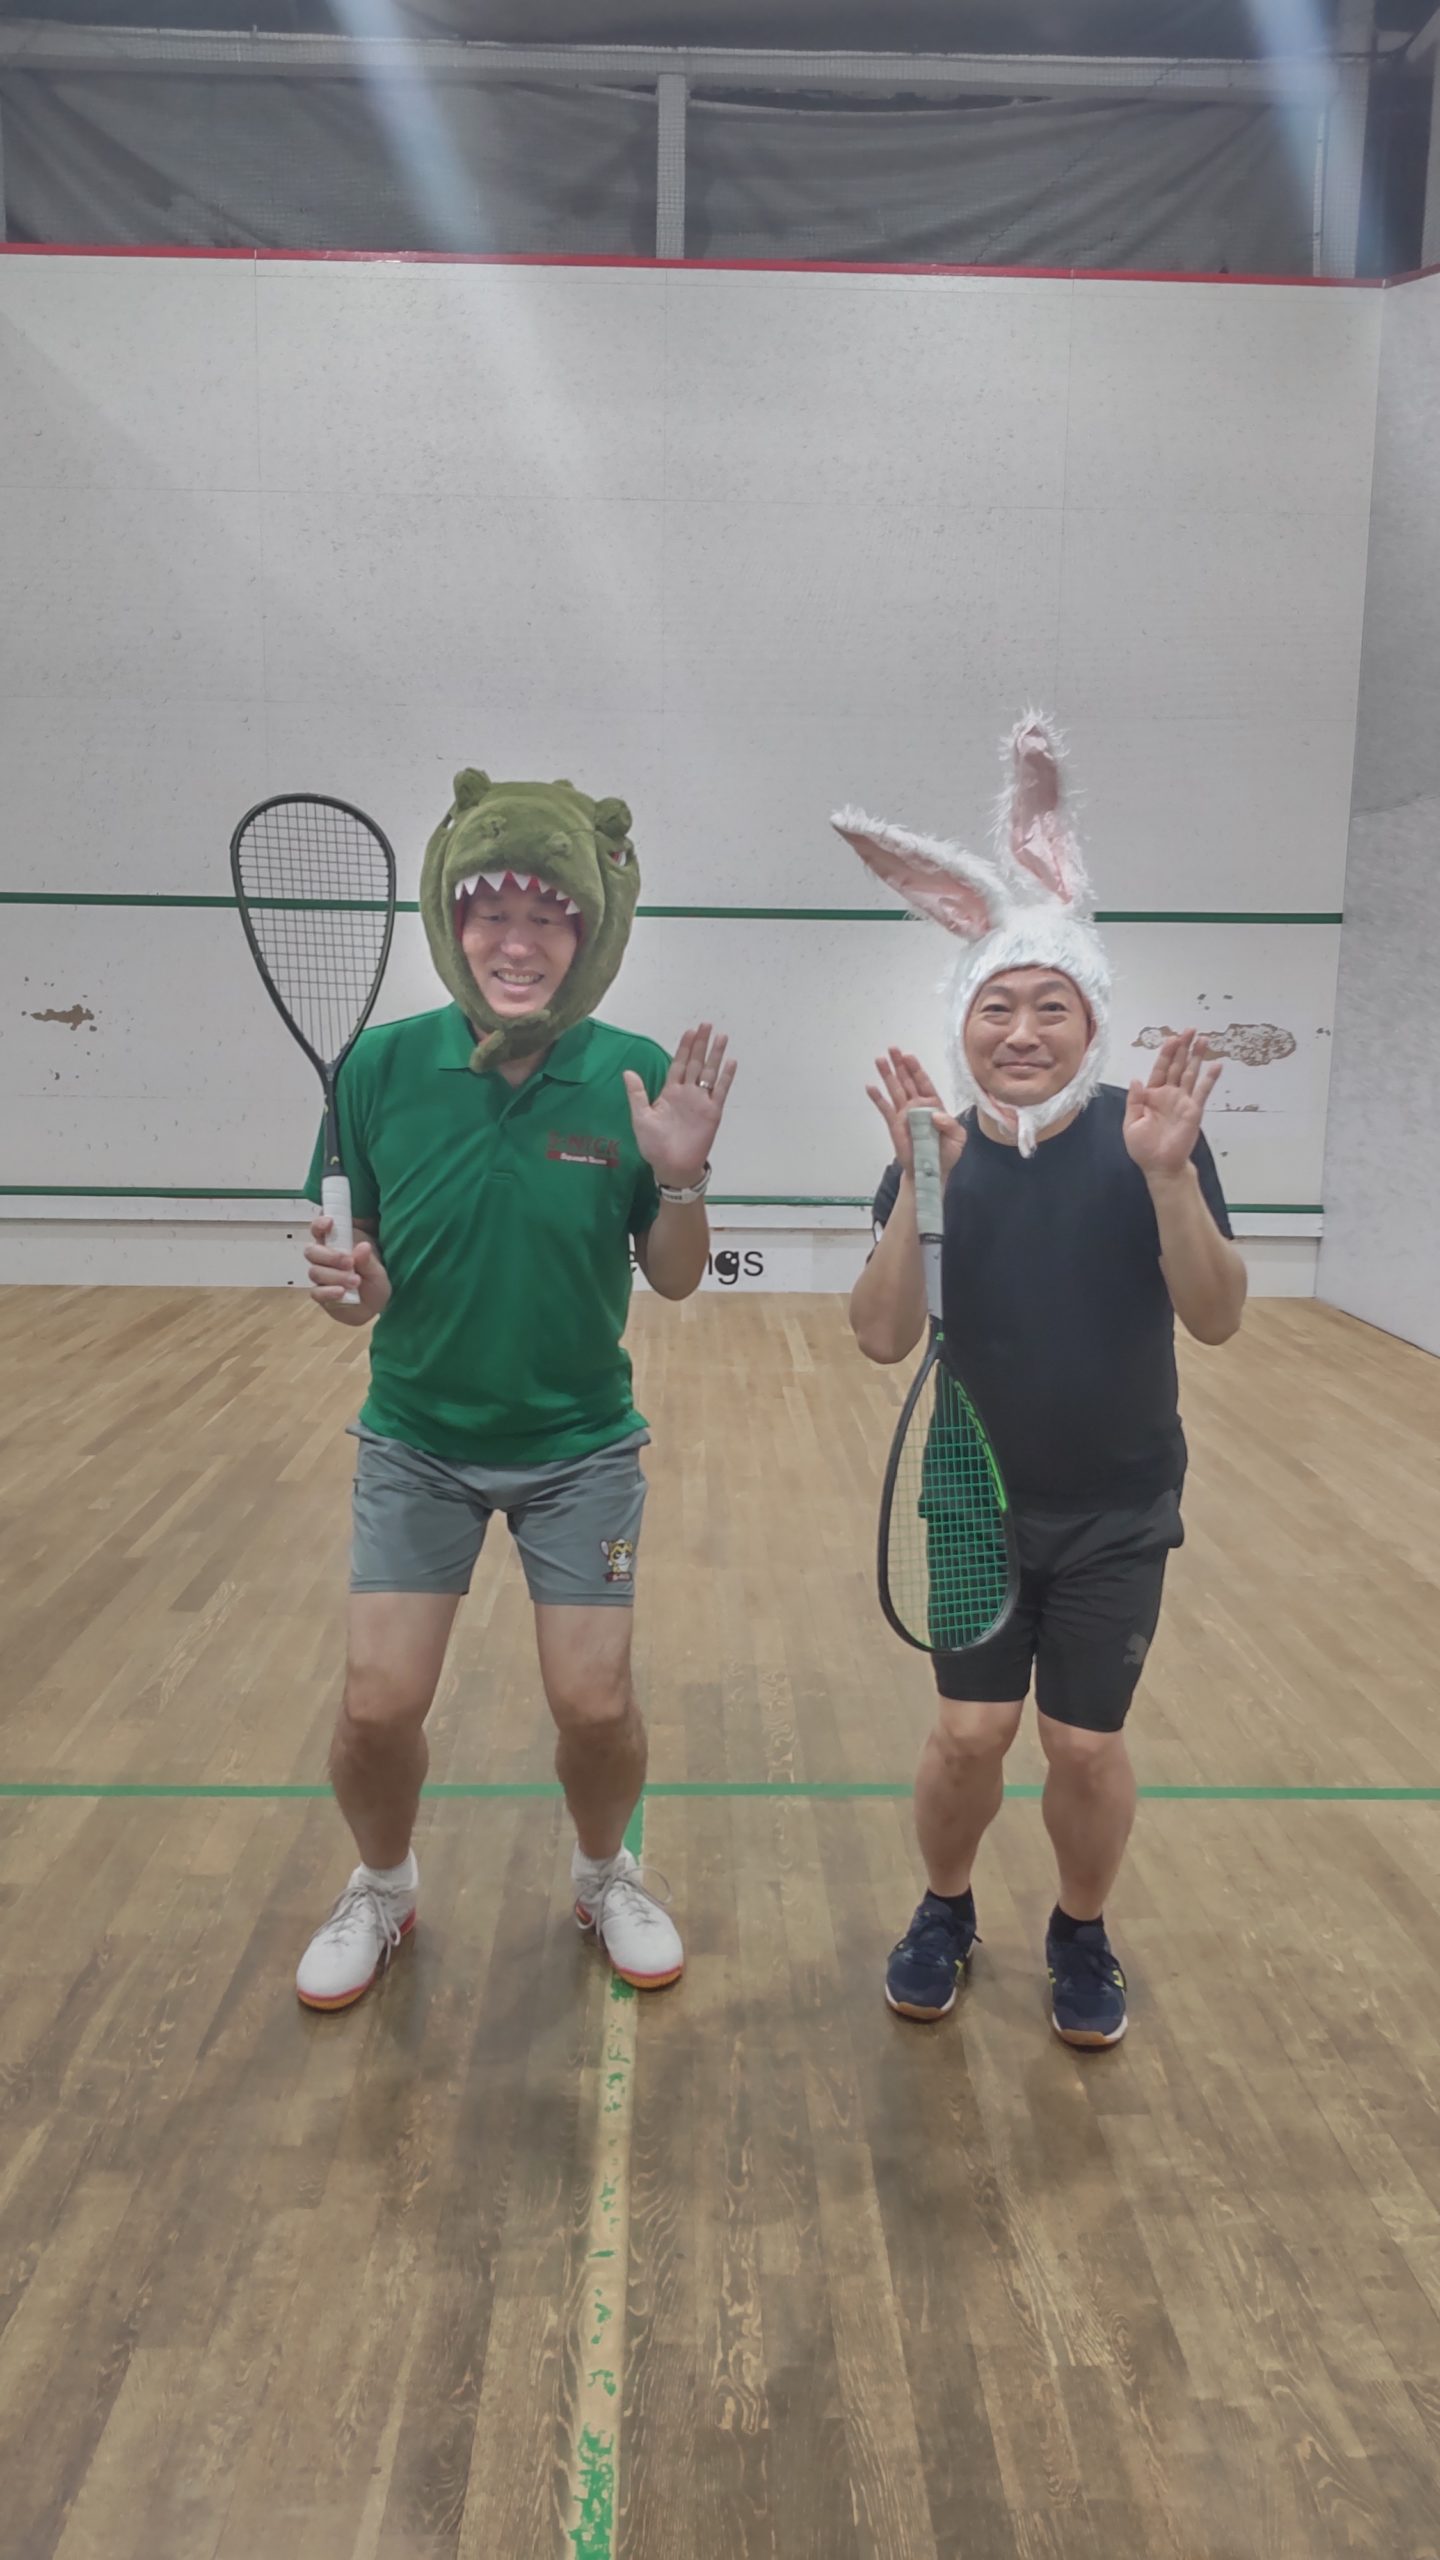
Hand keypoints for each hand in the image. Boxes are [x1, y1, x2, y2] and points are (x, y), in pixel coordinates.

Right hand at [304, 1212, 391, 1317]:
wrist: (375, 1307)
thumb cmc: (373, 1281)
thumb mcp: (377, 1270)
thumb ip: (368, 1260)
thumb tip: (363, 1247)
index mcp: (335, 1245)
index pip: (318, 1230)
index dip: (319, 1224)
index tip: (330, 1222)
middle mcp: (324, 1259)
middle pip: (311, 1251)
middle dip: (330, 1256)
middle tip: (350, 1263)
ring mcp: (321, 1277)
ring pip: (315, 1271)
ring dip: (335, 1276)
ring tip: (356, 1281)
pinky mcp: (321, 1295)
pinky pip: (316, 1292)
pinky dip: (329, 1291)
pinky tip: (341, 1292)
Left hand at [624, 1024, 735, 1188]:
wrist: (671, 1166)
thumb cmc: (654, 1145)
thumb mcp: (640, 1118)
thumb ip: (637, 1094)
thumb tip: (627, 1072)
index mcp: (670, 1092)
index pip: (678, 1064)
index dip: (684, 1048)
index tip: (690, 1031)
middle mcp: (687, 1093)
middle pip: (696, 1063)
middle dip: (702, 1044)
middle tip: (707, 1025)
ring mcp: (701, 1102)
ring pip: (710, 1073)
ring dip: (716, 1055)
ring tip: (722, 1037)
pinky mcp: (712, 1112)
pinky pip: (721, 1091)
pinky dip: (726, 1077)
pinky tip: (731, 1062)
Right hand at [866, 1048, 966, 1182]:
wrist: (931, 1171)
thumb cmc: (946, 1153)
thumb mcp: (958, 1138)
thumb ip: (950, 1125)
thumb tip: (935, 1114)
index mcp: (934, 1105)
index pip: (924, 1082)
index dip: (916, 1069)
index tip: (909, 1056)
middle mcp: (918, 1106)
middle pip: (907, 1081)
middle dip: (900, 1065)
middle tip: (892, 1049)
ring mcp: (904, 1114)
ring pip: (895, 1090)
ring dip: (887, 1075)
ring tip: (879, 1060)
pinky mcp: (894, 1125)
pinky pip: (885, 1109)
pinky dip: (878, 1098)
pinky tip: (870, 1087)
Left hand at [1124, 1032, 1221, 1181]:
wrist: (1160, 1166)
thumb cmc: (1144, 1147)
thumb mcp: (1131, 1123)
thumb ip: (1134, 1100)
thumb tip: (1136, 1079)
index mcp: (1152, 1095)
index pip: (1160, 1069)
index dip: (1166, 1053)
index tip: (1173, 1038)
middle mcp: (1169, 1094)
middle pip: (1178, 1066)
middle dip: (1184, 1047)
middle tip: (1191, 1030)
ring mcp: (1183, 1101)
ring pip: (1191, 1073)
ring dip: (1198, 1056)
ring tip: (1204, 1039)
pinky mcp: (1194, 1110)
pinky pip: (1203, 1091)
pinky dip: (1210, 1078)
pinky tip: (1217, 1065)